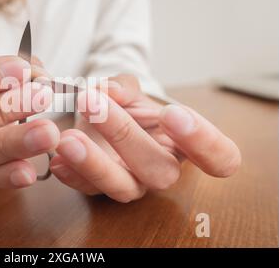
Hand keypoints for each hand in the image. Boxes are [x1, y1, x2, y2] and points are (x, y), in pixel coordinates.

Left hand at [50, 74, 240, 201]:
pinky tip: (57, 159)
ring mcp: (133, 184)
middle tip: (94, 104)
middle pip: (160, 170)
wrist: (102, 118)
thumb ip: (123, 86)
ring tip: (68, 139)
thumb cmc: (127, 107)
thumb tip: (110, 91)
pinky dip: (72, 176)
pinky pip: (89, 190)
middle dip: (126, 136)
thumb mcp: (130, 90)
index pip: (220, 158)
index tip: (171, 113)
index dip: (204, 142)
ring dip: (94, 163)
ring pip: (122, 187)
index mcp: (185, 144)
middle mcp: (163, 170)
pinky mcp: (102, 190)